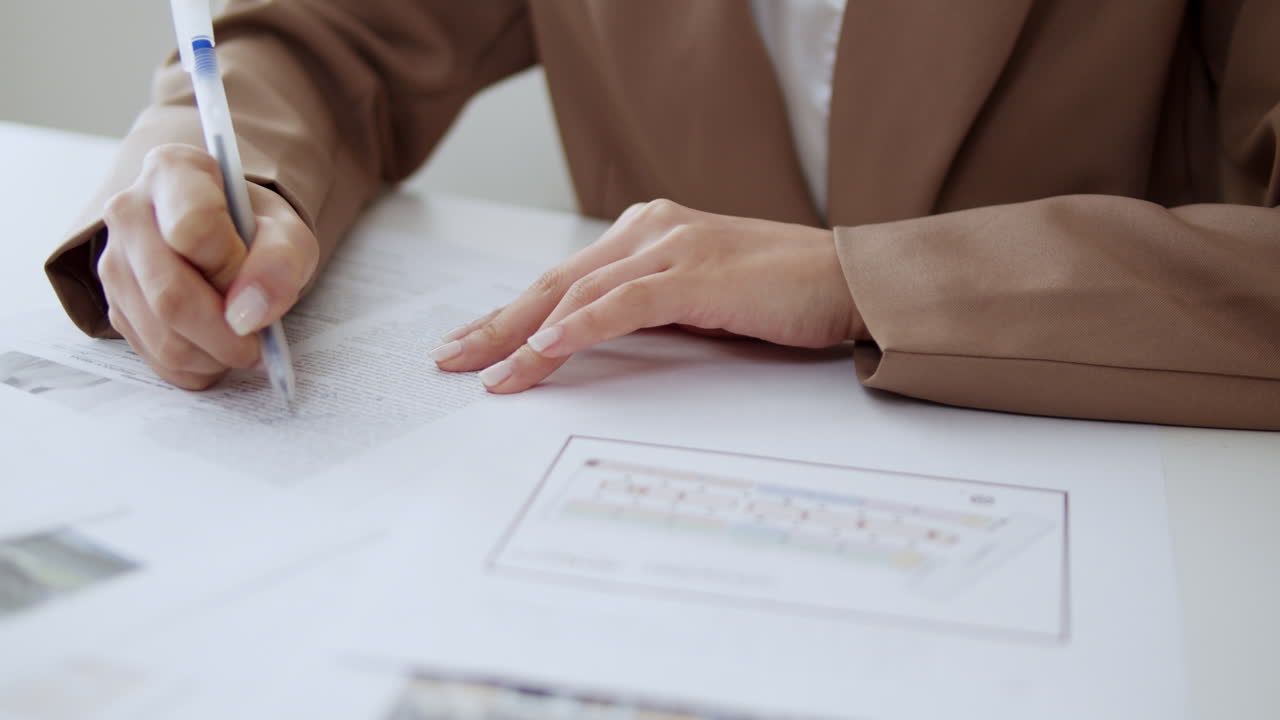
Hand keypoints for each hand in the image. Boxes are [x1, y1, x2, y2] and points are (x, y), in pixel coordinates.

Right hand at [97, 143, 318, 389]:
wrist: (227, 239)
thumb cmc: (256, 230)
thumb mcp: (288, 233)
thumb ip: (281, 262)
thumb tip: (247, 316)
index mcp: (173, 171)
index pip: (193, 228)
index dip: (232, 268)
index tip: (254, 281)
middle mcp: (128, 211)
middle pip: (169, 292)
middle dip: (225, 333)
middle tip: (258, 344)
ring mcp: (114, 261)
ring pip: (159, 334)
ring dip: (213, 356)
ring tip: (243, 344)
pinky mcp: (115, 304)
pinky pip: (154, 356)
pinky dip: (196, 367)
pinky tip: (218, 350)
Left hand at [430, 199, 867, 392]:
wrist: (849, 281)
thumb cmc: (780, 294)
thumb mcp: (697, 300)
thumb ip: (646, 310)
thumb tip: (591, 343)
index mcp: (648, 235)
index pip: (564, 278)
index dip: (512, 312)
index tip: (475, 343)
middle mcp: (651, 231)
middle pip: (555, 282)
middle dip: (498, 323)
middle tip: (452, 357)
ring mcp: (673, 248)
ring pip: (579, 293)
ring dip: (526, 335)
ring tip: (487, 369)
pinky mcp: (697, 275)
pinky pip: (624, 304)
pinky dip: (580, 327)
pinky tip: (544, 349)